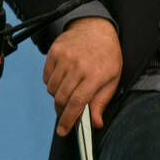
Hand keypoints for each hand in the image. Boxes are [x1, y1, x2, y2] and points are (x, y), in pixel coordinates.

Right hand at [43, 17, 121, 135]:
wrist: (96, 28)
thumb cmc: (107, 55)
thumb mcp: (112, 79)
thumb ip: (101, 102)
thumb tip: (95, 123)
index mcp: (95, 74)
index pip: (77, 103)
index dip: (68, 120)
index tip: (63, 131)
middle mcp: (78, 65)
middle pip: (61, 98)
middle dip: (61, 111)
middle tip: (65, 114)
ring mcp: (64, 57)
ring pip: (52, 89)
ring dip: (57, 96)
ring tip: (68, 90)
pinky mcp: (54, 51)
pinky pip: (46, 77)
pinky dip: (51, 82)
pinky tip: (63, 78)